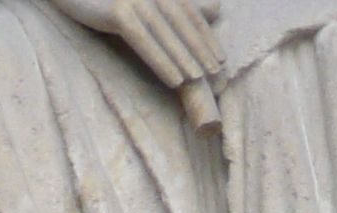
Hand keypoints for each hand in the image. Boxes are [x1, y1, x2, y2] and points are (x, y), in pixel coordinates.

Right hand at [46, 0, 220, 87]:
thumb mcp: (132, 0)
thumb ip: (164, 4)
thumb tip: (203, 10)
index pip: (188, 10)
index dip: (204, 34)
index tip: (218, 56)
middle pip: (182, 21)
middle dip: (200, 47)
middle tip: (217, 71)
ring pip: (167, 32)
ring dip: (185, 57)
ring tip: (198, 79)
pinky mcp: (118, 11)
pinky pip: (145, 41)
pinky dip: (162, 61)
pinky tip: (174, 80)